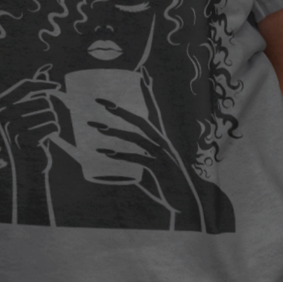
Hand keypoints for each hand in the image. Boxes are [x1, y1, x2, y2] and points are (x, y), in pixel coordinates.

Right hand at [0, 70, 60, 161]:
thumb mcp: (30, 112)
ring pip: (49, 112)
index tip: (57, 87)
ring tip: (43, 132)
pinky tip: (46, 140)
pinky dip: (54, 131)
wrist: (28, 167)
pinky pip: (51, 125)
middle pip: (42, 99)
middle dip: (49, 110)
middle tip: (43, 123)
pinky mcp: (24, 140)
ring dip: (52, 122)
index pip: (26, 85)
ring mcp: (12, 127)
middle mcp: (2, 114)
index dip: (44, 84)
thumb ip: (35, 92)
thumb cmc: (30, 135)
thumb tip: (44, 70)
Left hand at [86, 75, 205, 228]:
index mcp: (162, 140)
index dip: (148, 92)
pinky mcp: (160, 169)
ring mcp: (163, 156)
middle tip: (99, 101)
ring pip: (136, 138)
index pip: (153, 111)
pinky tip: (105, 153)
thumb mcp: (150, 171)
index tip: (141, 74)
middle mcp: (164, 144)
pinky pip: (138, 158)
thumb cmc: (168, 188)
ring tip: (95, 127)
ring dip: (114, 131)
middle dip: (120, 109)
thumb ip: (136, 163)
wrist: (187, 207)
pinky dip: (120, 155)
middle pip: (140, 120)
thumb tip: (114, 162)